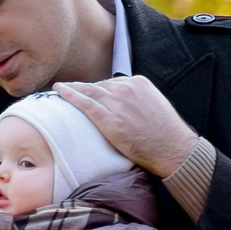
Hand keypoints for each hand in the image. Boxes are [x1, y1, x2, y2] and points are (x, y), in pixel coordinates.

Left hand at [55, 75, 199, 175]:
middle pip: (98, 85)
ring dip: (72, 89)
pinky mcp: (109, 118)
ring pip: (88, 91)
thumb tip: (125, 104)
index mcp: (139, 82)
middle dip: (84, 88)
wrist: (171, 147)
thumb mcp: (153, 105)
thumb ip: (137, 99)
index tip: (88, 91)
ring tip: (59, 89)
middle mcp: (126, 88)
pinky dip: (69, 95)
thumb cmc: (164, 132)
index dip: (98, 88)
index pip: (112, 82)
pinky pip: (84, 102)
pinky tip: (59, 90)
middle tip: (67, 90)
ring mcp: (116, 102)